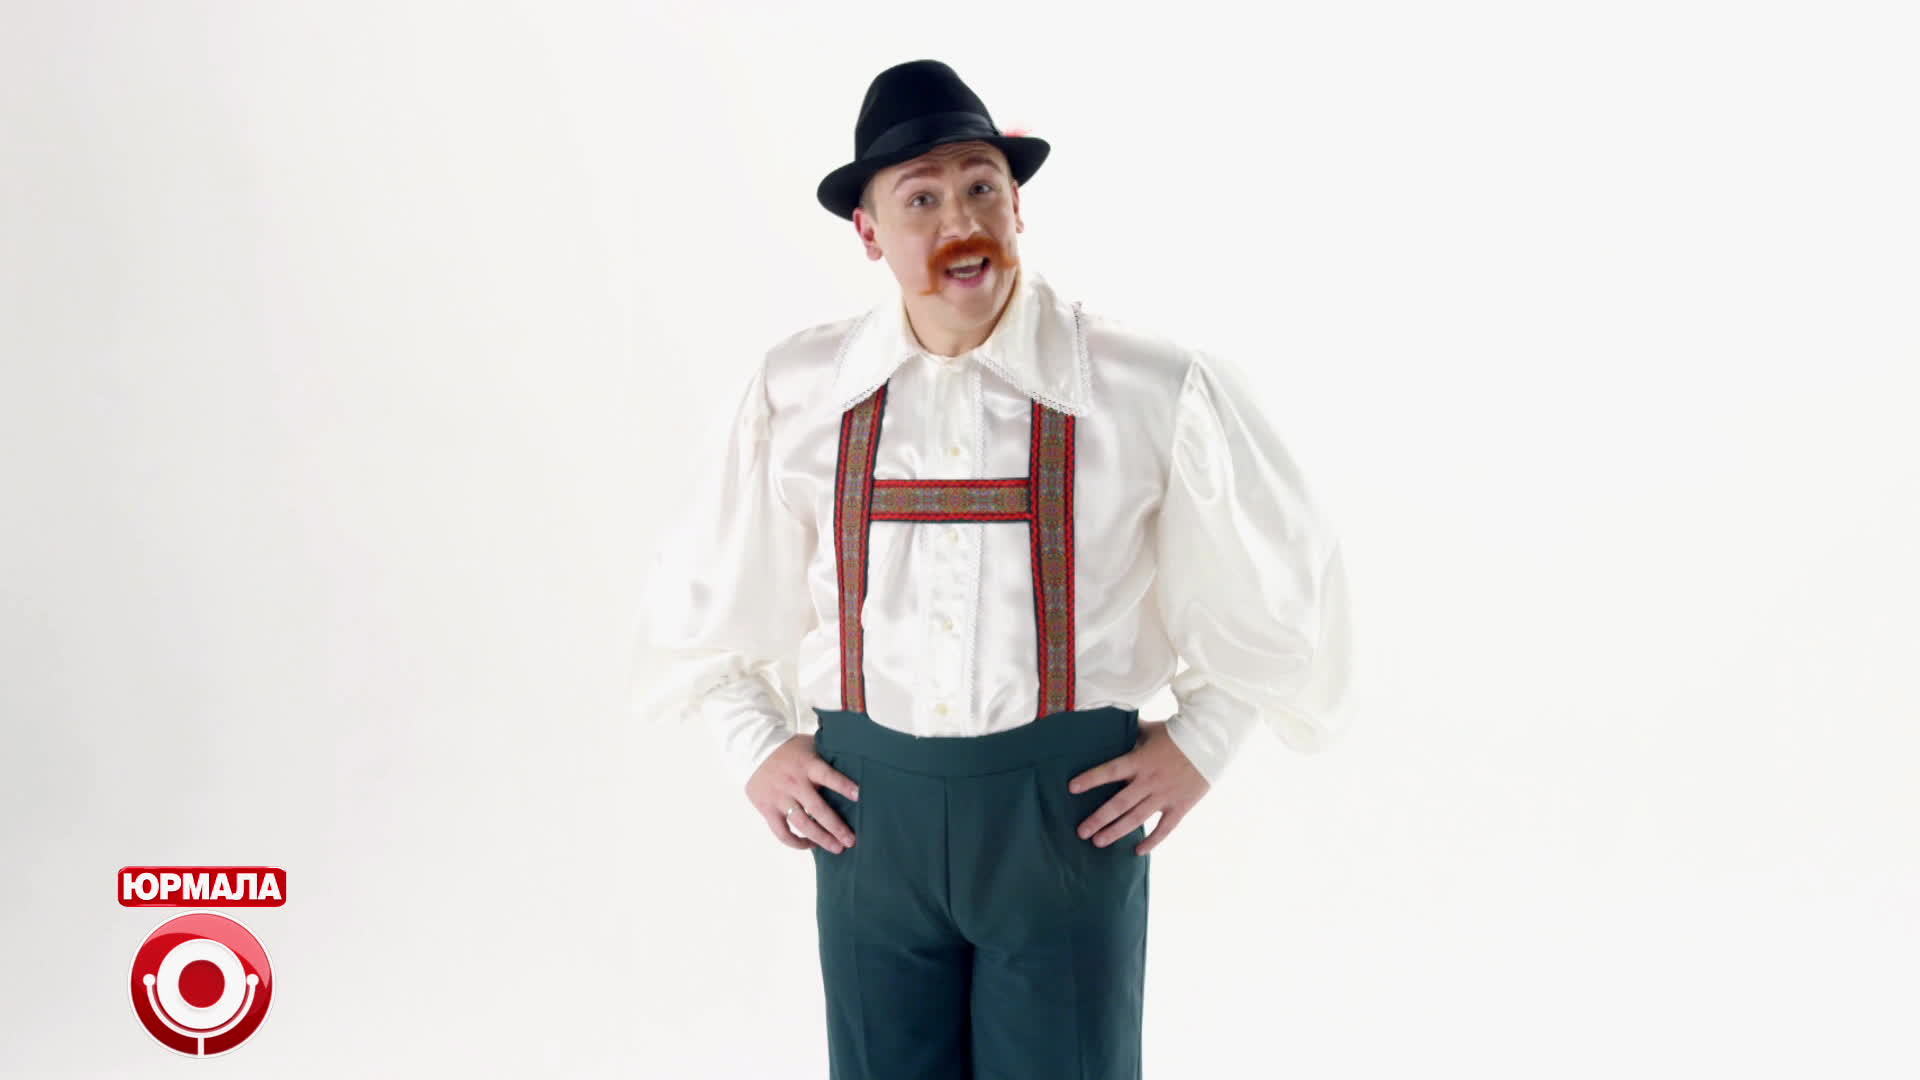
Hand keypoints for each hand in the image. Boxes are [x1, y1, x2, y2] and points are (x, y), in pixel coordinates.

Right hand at [745, 733, 858, 852]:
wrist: (754, 749)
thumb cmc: (789, 749)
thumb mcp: (809, 745)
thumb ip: (827, 756)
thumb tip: (857, 762)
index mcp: (807, 765)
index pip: (827, 776)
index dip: (843, 785)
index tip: (859, 796)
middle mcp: (794, 783)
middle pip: (817, 809)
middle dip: (836, 827)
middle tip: (851, 840)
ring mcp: (780, 797)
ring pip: (802, 824)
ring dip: (820, 838)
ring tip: (837, 848)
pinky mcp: (767, 809)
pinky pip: (782, 832)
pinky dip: (796, 842)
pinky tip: (810, 844)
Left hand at [1067, 719, 1209, 854]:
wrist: (1212, 742)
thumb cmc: (1178, 733)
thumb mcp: (1151, 730)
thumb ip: (1130, 732)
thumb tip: (1110, 723)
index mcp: (1140, 760)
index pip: (1110, 771)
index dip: (1091, 779)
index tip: (1072, 788)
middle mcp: (1150, 780)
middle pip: (1119, 804)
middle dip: (1098, 819)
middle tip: (1081, 832)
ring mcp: (1165, 795)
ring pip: (1137, 819)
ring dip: (1116, 832)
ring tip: (1098, 842)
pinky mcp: (1180, 806)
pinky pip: (1164, 828)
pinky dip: (1152, 841)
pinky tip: (1137, 851)